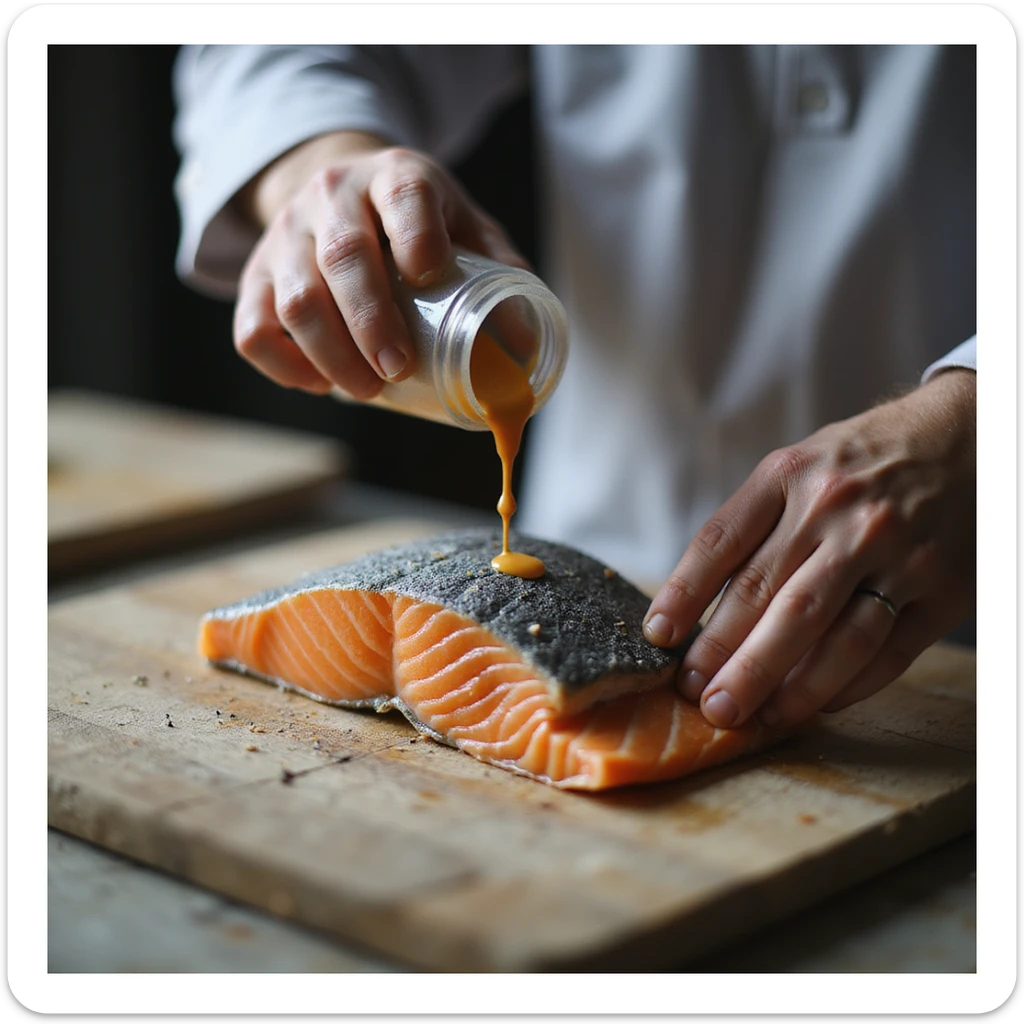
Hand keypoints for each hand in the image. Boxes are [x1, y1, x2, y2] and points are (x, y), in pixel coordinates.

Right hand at [231, 131, 527, 397]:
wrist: (338, 183)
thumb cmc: (413, 217)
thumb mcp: (462, 223)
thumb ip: (496, 269)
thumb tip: (525, 340)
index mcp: (396, 177)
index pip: (404, 197)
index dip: (416, 236)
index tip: (429, 276)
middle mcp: (334, 197)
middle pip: (342, 259)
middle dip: (371, 323)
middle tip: (397, 370)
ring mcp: (287, 234)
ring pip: (295, 299)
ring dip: (332, 355)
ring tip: (368, 391)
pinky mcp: (256, 274)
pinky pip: (251, 326)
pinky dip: (281, 366)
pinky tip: (317, 384)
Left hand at [643, 369, 975, 729]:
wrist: (967, 436)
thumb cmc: (861, 464)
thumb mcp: (799, 466)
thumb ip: (753, 524)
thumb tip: (696, 605)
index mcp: (791, 475)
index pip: (721, 542)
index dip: (683, 595)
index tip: (657, 637)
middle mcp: (840, 511)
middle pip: (769, 597)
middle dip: (724, 655)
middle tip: (696, 697)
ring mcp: (895, 552)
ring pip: (828, 635)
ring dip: (781, 685)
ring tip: (745, 715)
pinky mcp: (942, 589)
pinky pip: (885, 653)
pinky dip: (843, 687)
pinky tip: (808, 706)